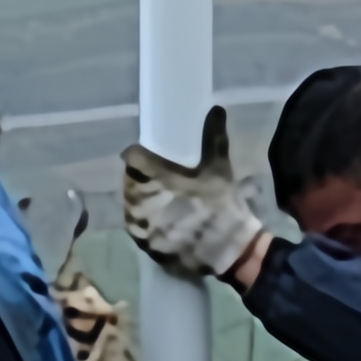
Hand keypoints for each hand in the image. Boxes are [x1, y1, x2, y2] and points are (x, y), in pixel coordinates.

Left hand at [121, 106, 265, 282]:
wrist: (231, 251)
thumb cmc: (222, 206)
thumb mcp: (220, 169)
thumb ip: (214, 138)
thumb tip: (215, 108)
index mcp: (157, 180)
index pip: (133, 160)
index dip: (137, 154)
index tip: (144, 151)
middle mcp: (143, 204)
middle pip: (129, 182)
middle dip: (137, 176)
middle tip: (151, 173)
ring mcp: (143, 228)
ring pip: (130, 205)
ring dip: (138, 197)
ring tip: (153, 193)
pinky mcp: (147, 246)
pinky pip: (136, 227)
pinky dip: (142, 219)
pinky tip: (155, 215)